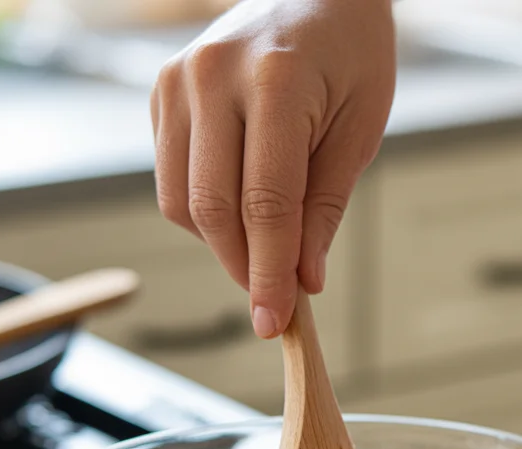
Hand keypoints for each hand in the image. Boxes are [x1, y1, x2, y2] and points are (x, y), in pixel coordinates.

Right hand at [151, 0, 395, 337]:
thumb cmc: (349, 53)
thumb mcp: (360, 129)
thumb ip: (324, 206)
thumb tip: (301, 280)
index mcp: (276, 82)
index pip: (264, 203)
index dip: (269, 272)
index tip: (277, 321)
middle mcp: (213, 76)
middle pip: (212, 208)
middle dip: (244, 267)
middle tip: (274, 301)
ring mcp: (178, 80)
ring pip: (181, 201)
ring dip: (222, 243)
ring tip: (266, 243)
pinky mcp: (161, 91)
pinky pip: (172, 178)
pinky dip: (204, 210)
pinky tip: (242, 203)